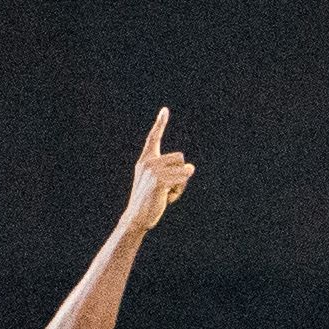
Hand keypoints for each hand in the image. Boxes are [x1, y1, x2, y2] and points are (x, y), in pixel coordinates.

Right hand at [123, 108, 194, 232]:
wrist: (137, 218)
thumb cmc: (150, 201)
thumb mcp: (158, 183)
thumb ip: (172, 172)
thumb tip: (191, 168)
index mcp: (145, 161)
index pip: (153, 138)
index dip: (159, 124)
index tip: (165, 110)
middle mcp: (148, 163)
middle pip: (180, 158)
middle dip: (179, 174)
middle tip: (165, 189)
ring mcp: (153, 171)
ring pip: (184, 170)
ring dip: (181, 184)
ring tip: (165, 194)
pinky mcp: (159, 181)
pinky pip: (182, 179)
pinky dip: (178, 192)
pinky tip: (166, 199)